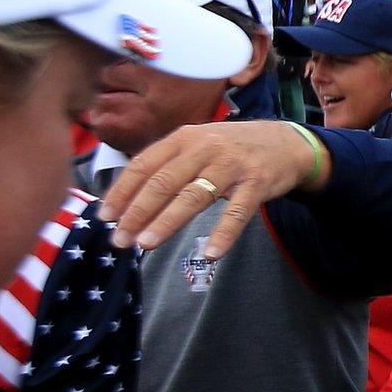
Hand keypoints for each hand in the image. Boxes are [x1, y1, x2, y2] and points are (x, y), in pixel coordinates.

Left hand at [99, 121, 327, 256]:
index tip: (105, 217)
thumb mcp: (198, 144)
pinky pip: (237, 213)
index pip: (144, 165)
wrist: (286, 142)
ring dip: (167, 222)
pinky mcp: (257, 183)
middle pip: (163, 182)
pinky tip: (210, 254)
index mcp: (184, 138)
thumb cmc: (232, 148)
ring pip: (193, 197)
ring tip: (147, 244)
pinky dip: (224, 234)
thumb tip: (129, 198)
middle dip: (137, 212)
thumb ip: (168, 164)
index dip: (122, 191)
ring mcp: (231, 165)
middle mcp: (204, 148)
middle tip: (121, 239)